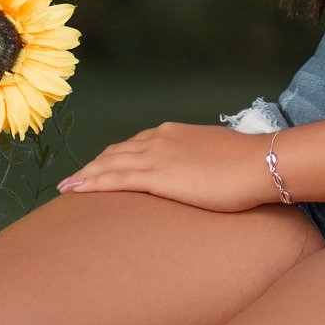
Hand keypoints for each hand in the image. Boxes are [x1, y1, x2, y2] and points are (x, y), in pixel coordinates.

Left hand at [55, 122, 280, 213]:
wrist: (258, 164)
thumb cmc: (247, 163)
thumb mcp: (217, 155)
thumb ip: (200, 160)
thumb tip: (201, 171)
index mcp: (173, 133)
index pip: (134, 145)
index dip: (113, 158)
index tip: (100, 168)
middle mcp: (159, 138)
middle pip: (115, 152)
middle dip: (93, 166)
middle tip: (74, 181)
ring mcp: (156, 156)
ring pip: (109, 164)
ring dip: (85, 175)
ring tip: (66, 188)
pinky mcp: (157, 176)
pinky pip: (115, 179)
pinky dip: (92, 183)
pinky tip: (76, 191)